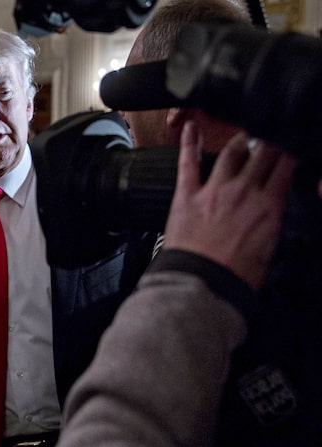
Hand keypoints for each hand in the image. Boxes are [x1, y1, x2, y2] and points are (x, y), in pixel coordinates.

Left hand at [163, 121, 296, 288]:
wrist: (201, 285)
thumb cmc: (236, 276)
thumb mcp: (269, 249)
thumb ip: (272, 222)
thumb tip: (272, 209)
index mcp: (269, 205)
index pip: (287, 165)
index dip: (291, 149)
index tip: (292, 142)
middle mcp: (244, 191)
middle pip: (263, 152)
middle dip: (270, 140)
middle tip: (271, 134)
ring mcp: (214, 190)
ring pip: (231, 152)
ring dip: (240, 140)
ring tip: (244, 135)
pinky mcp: (186, 195)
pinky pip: (188, 162)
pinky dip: (189, 142)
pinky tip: (190, 127)